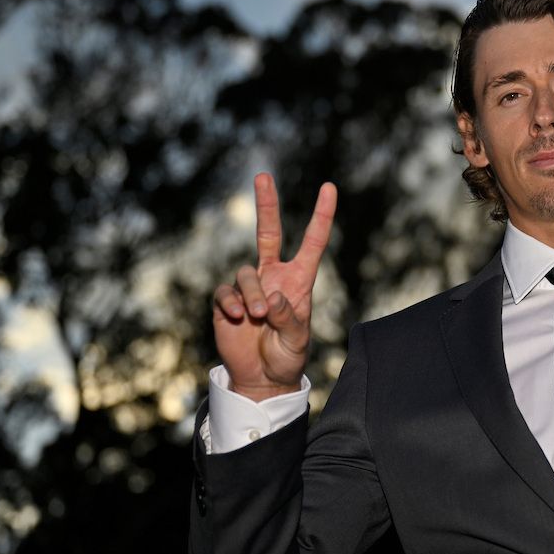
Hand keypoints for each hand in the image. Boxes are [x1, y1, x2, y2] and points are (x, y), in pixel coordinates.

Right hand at [213, 173, 336, 399]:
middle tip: (263, 176)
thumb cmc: (287, 357)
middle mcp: (273, 277)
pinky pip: (225, 291)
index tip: (329, 187)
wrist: (262, 378)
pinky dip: (230, 302)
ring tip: (255, 316)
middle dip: (266, 204)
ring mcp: (248, 287)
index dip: (321, 216)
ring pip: (245, 272)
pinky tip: (236, 317)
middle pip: (268, 232)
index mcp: (299, 281)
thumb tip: (271, 296)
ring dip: (249, 293)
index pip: (312, 242)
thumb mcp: (297, 341)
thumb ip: (289, 318)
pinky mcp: (226, 301)